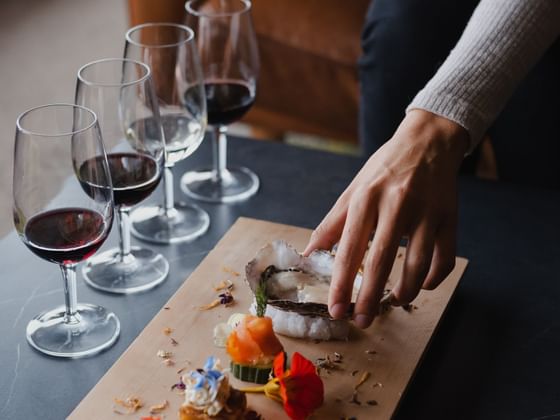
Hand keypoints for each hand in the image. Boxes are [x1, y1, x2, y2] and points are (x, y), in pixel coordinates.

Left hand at [304, 110, 468, 327]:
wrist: (428, 142)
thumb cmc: (384, 169)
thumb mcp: (353, 190)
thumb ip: (331, 223)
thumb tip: (308, 253)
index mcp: (367, 198)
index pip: (350, 248)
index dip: (341, 283)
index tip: (335, 309)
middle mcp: (397, 205)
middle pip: (382, 261)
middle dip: (370, 297)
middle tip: (362, 321)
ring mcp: (426, 212)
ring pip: (418, 265)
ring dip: (404, 292)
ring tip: (392, 302)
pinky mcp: (449, 218)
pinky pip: (445, 259)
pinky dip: (434, 279)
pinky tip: (421, 285)